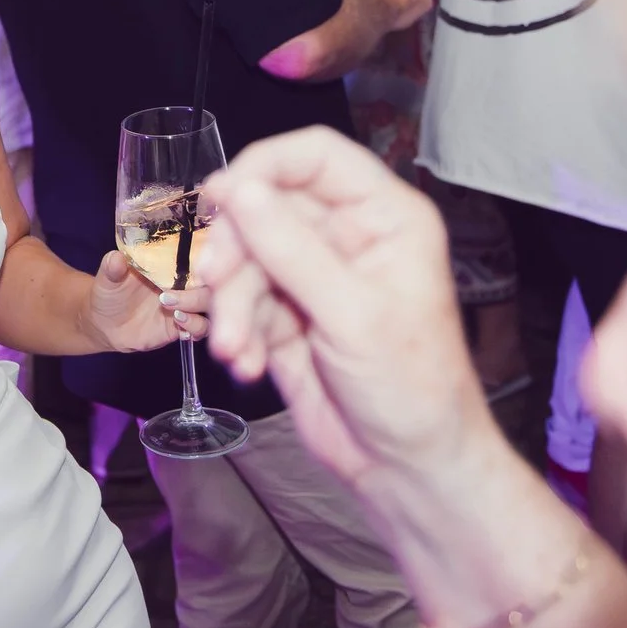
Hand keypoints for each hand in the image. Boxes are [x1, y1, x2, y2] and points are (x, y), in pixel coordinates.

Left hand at [87, 248, 211, 353]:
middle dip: (196, 287)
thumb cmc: (110, 293)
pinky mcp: (181, 326)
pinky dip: (195, 325)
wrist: (104, 323)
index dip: (201, 257)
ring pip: (208, 304)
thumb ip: (113, 267)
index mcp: (169, 264)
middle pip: (207, 280)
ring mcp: (184, 305)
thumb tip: (115, 257)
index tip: (196, 262)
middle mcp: (181, 283)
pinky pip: (201, 327)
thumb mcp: (108, 278)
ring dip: (195, 305)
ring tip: (172, 309)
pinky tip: (178, 323)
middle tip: (169, 294)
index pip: (195, 255)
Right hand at [192, 128, 482, 487]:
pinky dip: (235, 331)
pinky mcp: (287, 316)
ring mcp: (314, 277)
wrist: (407, 470)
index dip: (264, 166)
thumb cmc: (411, 387)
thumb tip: (238, 190)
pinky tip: (246, 364)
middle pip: (267, 207)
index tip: (220, 196)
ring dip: (230, 304)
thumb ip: (291, 248)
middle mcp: (346, 237)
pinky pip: (241, 303)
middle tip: (216, 284)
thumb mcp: (351, 313)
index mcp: (383, 218)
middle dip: (237, 251)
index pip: (316, 157)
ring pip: (245, 259)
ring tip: (234, 348)